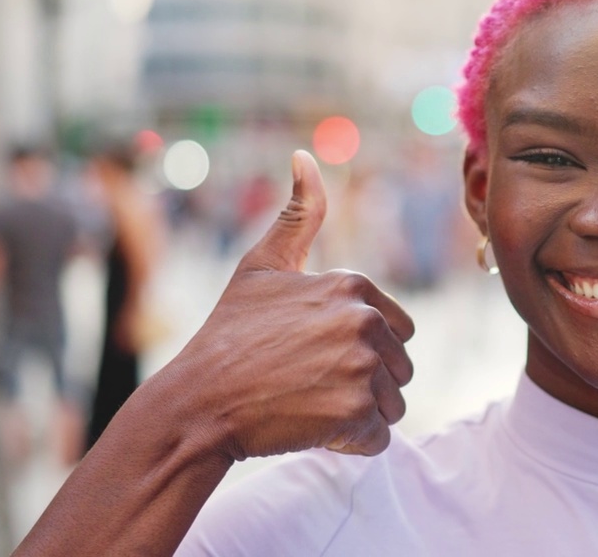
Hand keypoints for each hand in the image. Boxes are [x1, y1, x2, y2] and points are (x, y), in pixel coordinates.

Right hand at [175, 150, 414, 461]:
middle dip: (363, 383)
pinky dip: (350, 443)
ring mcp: (361, 367)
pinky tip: (310, 427)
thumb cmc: (229, 336)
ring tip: (308, 403)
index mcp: (353, 285)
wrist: (198, 403)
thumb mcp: (261, 267)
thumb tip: (307, 154)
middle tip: (308, 383)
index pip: (397, 330)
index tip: (309, 353)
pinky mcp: (355, 413)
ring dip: (358, 414)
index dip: (357, 350)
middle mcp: (364, 321)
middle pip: (399, 368)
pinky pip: (379, 438)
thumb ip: (297, 214)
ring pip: (393, 404)